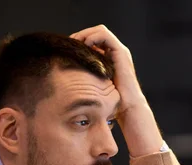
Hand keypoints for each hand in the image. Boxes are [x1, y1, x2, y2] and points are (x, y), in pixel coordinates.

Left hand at [71, 25, 162, 156]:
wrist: (127, 107)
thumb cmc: (111, 102)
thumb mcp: (93, 87)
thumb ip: (85, 79)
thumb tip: (65, 82)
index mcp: (108, 57)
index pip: (92, 39)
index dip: (79, 41)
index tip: (67, 50)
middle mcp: (114, 52)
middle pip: (95, 32)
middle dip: (80, 35)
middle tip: (69, 44)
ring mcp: (119, 51)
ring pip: (100, 30)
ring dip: (85, 34)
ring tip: (75, 43)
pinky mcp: (121, 53)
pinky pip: (105, 36)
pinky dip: (93, 37)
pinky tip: (84, 46)